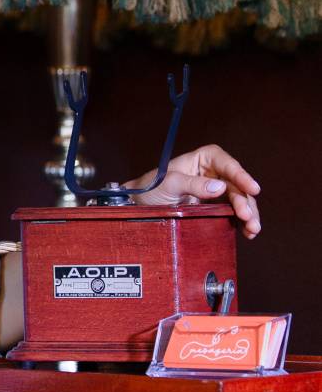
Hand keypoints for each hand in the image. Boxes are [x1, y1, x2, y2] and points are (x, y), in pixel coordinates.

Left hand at [126, 144, 260, 237]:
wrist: (138, 205)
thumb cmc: (151, 187)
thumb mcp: (169, 184)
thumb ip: (193, 184)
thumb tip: (220, 188)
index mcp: (203, 159)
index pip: (227, 165)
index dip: (242, 176)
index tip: (253, 189)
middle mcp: (213, 173)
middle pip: (236, 185)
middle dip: (245, 202)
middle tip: (248, 218)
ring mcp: (214, 190)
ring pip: (238, 200)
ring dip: (248, 214)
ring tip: (252, 230)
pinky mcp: (214, 207)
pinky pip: (231, 212)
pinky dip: (241, 222)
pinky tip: (248, 232)